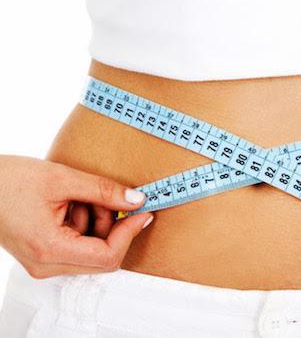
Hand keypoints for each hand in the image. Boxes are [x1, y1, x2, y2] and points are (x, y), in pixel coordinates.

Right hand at [0, 155, 152, 277]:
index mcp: (49, 249)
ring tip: (80, 195)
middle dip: (112, 225)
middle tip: (106, 197)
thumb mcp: (61, 179)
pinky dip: (84, 223)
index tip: (143, 212)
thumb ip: (103, 191)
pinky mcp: (45, 254)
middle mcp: (46, 264)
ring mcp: (44, 262)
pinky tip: (70, 203)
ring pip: (92, 250)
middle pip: (102, 256)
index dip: (130, 233)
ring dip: (97, 221)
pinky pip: (79, 245)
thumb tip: (137, 200)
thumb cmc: (7, 180)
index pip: (107, 256)